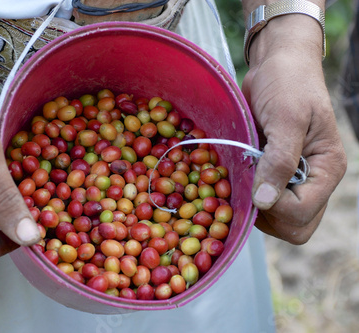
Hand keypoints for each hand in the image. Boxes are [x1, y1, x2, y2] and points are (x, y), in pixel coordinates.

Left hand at [241, 14, 346, 243]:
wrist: (277, 65)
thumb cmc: (288, 83)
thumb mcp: (287, 118)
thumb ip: (279, 160)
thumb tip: (265, 202)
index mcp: (326, 169)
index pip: (302, 213)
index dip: (273, 207)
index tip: (252, 180)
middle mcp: (313, 181)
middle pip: (294, 226)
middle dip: (265, 215)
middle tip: (244, 184)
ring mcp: (293, 180)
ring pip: (276, 220)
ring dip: (253, 207)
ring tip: (239, 176)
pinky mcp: (273, 175)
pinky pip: (262, 202)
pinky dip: (247, 197)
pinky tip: (235, 175)